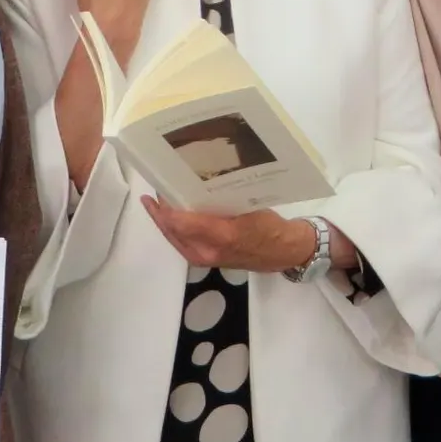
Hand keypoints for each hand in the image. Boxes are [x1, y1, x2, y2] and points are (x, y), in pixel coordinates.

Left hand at [140, 201, 321, 273]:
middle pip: (171, 230)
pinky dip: (179, 224)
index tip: (156, 186)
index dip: (163, 207)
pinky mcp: (209, 255)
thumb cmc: (268, 232)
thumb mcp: (243, 219)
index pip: (176, 223)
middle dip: (159, 211)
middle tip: (155, 187)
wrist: (286, 250)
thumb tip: (187, 198)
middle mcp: (203, 252)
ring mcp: (205, 255)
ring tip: (163, 195)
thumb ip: (213, 216)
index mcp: (211, 242)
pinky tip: (182, 207)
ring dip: (167, 217)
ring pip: (176, 235)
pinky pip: (186, 239)